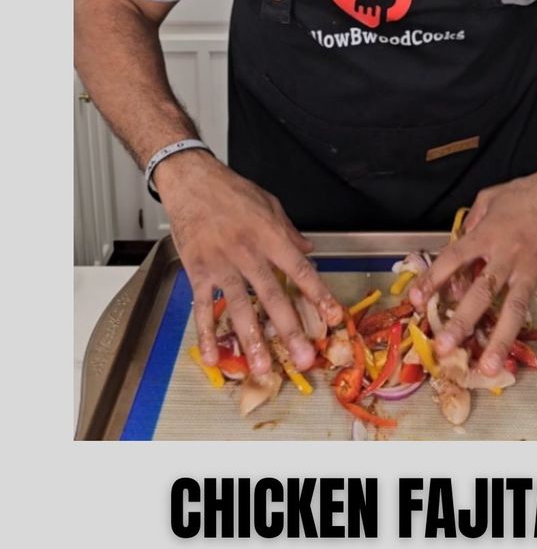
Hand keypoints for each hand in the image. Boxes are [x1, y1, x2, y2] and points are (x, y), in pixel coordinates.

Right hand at [155, 151, 343, 373]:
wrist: (191, 181)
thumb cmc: (231, 190)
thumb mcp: (269, 204)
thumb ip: (289, 231)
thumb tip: (309, 250)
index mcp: (270, 235)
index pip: (300, 269)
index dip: (318, 295)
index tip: (333, 317)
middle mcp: (248, 253)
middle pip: (272, 296)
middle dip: (289, 330)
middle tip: (302, 358)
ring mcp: (222, 264)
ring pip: (239, 307)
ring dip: (252, 340)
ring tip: (262, 367)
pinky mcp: (198, 272)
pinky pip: (203, 307)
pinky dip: (207, 333)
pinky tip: (214, 356)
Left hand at [409, 167, 536, 376]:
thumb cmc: (532, 192)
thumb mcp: (491, 197)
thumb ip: (471, 220)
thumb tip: (458, 243)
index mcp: (488, 234)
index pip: (453, 259)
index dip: (432, 279)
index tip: (416, 300)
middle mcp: (509, 255)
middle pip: (482, 292)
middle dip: (463, 321)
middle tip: (446, 347)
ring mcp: (534, 271)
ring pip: (515, 309)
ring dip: (502, 340)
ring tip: (489, 368)